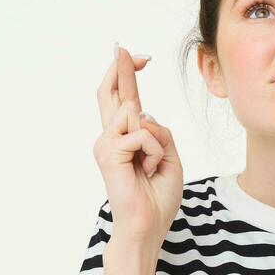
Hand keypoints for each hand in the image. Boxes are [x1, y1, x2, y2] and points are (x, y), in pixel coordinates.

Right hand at [93, 43, 184, 242]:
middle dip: (120, 68)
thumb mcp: (169, 157)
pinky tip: (146, 171)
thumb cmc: (157, 197)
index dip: (126, 73)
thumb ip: (160, 132)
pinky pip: (141, 134)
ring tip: (151, 166)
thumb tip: (142, 112)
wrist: (147, 227)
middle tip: (124, 48)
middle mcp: (110, 137)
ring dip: (156, 140)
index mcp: (125, 138)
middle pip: (110, 92)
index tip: (134, 54)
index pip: (122, 99)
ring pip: (136, 113)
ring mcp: (106, 144)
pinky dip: (153, 152)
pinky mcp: (108, 152)